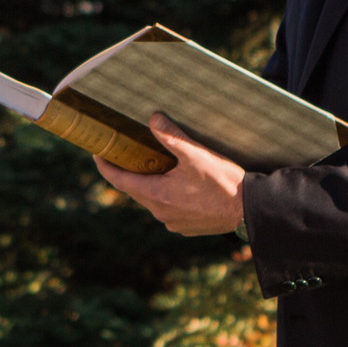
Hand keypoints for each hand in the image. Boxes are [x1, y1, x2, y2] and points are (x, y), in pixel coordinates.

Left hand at [95, 115, 246, 236]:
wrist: (250, 210)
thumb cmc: (224, 182)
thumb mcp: (196, 155)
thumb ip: (172, 137)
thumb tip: (153, 119)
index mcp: (157, 195)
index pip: (119, 181)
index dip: (106, 166)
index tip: (98, 153)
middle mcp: (161, 213)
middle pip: (135, 190)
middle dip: (130, 171)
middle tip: (127, 152)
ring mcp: (174, 223)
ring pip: (153, 200)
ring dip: (150, 184)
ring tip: (155, 164)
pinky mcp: (187, 227)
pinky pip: (169, 209)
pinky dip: (167, 195)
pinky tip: (178, 183)